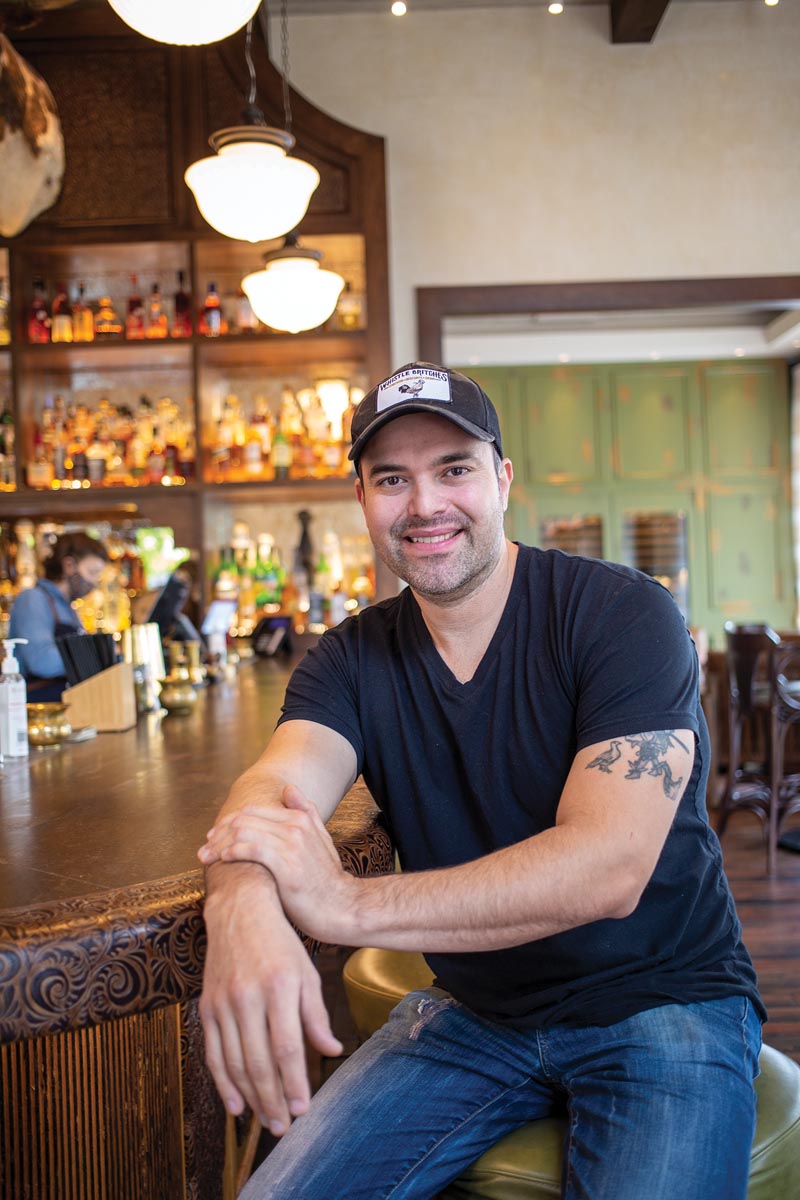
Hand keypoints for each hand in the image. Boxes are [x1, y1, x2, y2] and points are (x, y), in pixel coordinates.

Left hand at [198, 785, 359, 941]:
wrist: (342, 907)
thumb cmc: (326, 879)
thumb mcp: (321, 839)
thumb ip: (306, 812)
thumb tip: (288, 788)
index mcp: (300, 819)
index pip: (253, 811)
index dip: (228, 822)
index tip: (214, 837)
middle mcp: (295, 826)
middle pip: (245, 819)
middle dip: (219, 832)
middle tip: (205, 848)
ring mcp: (292, 844)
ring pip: (244, 832)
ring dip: (220, 843)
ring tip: (207, 857)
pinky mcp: (287, 864)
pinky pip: (251, 849)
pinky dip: (232, 851)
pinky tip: (223, 860)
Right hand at [199, 863, 342, 1137]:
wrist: (239, 909)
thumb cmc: (280, 942)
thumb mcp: (307, 972)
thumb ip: (316, 1014)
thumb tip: (332, 1050)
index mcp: (279, 986)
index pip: (287, 1047)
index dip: (294, 1082)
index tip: (303, 1109)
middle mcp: (248, 996)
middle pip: (259, 1062)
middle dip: (272, 1100)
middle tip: (283, 1127)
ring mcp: (223, 1002)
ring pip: (235, 1063)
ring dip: (250, 1097)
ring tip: (265, 1120)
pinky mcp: (206, 1006)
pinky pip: (214, 1053)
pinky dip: (223, 1083)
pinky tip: (235, 1104)